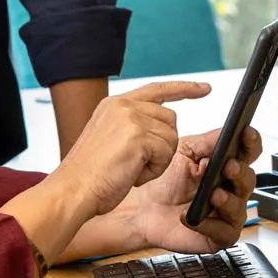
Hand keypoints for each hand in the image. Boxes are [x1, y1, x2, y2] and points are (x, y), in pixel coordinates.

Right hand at [55, 80, 210, 219]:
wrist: (73, 189)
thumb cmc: (89, 174)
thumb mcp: (108, 138)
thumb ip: (131, 125)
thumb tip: (164, 124)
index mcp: (114, 104)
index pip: (157, 89)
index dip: (184, 88)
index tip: (204, 88)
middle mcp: (122, 105)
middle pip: (171, 120)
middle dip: (163, 146)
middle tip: (135, 163)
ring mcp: (130, 118)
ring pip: (171, 138)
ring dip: (158, 161)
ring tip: (130, 169)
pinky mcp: (138, 135)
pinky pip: (166, 154)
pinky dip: (153, 171)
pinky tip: (132, 174)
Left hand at [134, 126, 260, 252]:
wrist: (145, 207)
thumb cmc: (166, 179)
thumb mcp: (183, 152)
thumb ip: (206, 143)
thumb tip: (224, 133)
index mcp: (225, 165)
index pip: (247, 152)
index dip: (251, 142)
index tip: (246, 133)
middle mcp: (230, 189)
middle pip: (248, 179)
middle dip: (240, 172)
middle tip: (229, 166)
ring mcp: (227, 212)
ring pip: (239, 207)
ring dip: (228, 200)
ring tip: (214, 195)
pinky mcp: (218, 235)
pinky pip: (224, 232)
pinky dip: (208, 225)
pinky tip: (192, 217)